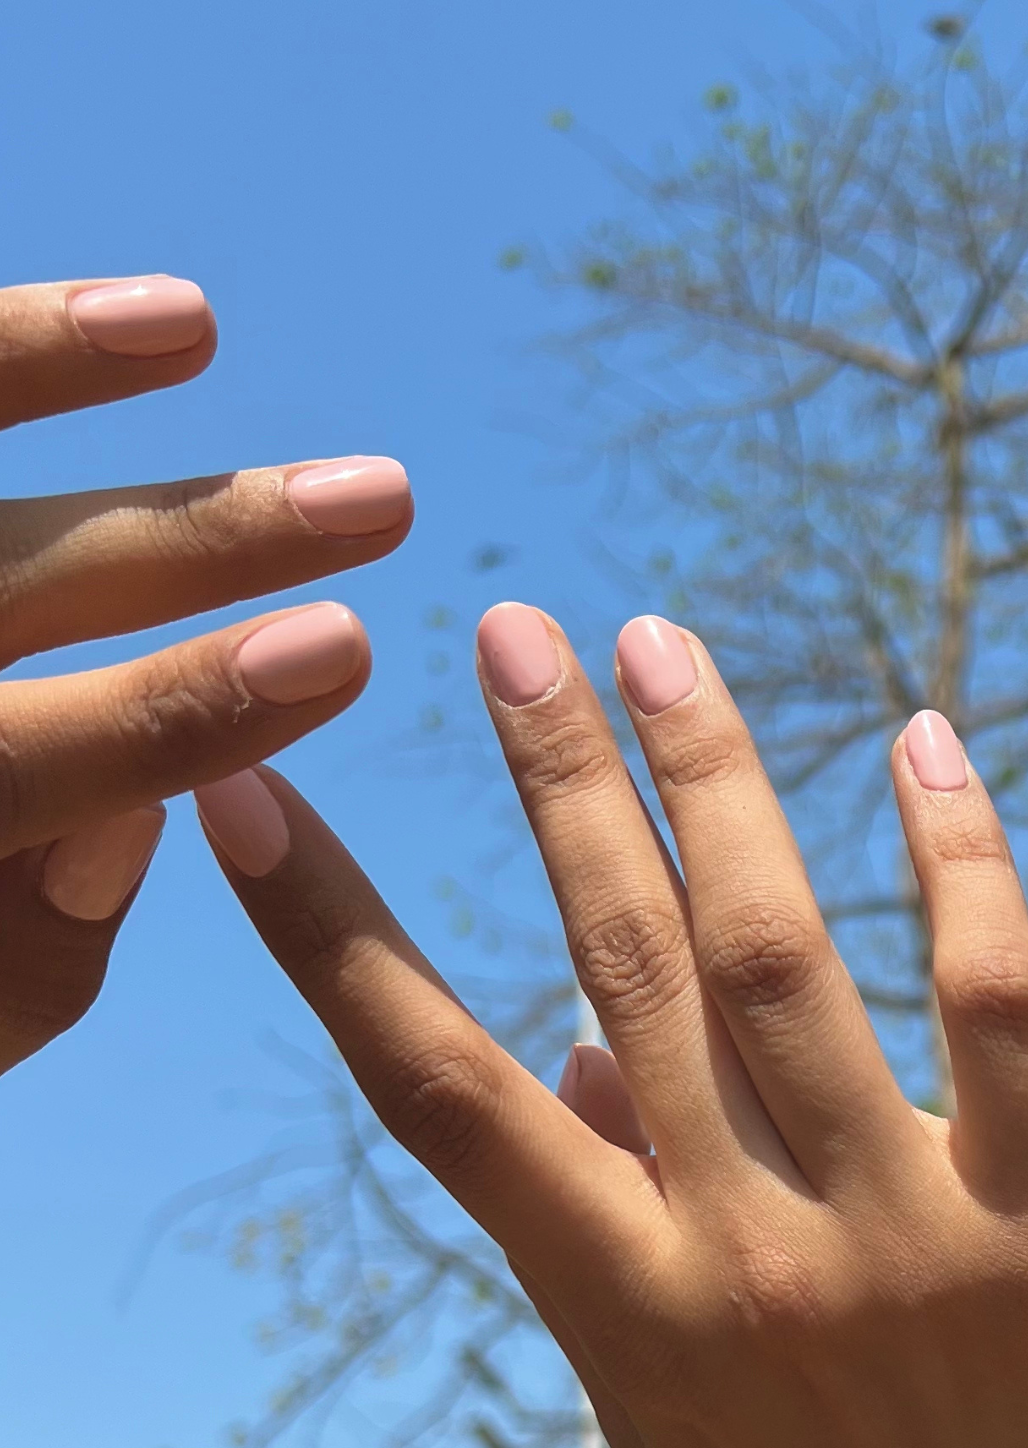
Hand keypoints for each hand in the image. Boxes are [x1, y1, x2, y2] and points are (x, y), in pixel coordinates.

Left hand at [0, 274, 412, 1073]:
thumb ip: (41, 941)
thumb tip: (149, 804)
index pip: (49, 763)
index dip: (195, 707)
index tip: (345, 651)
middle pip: (13, 588)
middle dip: (206, 538)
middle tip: (375, 499)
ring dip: (42, 362)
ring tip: (181, 320)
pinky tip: (79, 311)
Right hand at [195, 607, 1027, 1447]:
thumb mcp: (687, 1409)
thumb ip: (610, 1236)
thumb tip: (566, 1050)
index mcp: (623, 1307)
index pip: (439, 1093)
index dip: (331, 938)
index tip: (245, 795)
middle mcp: (738, 1258)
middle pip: (612, 971)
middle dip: (549, 780)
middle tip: (507, 623)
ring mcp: (898, 1237)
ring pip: (777, 955)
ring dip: (711, 775)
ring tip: (657, 643)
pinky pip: (994, 1000)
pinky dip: (955, 859)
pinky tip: (922, 740)